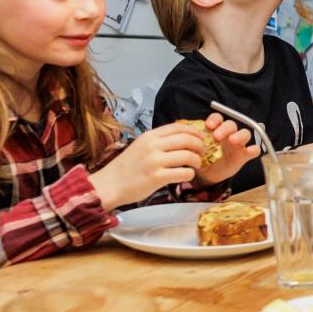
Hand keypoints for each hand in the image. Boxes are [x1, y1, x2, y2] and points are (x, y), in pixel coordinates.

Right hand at [92, 122, 211, 208]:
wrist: (110, 184)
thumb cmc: (126, 168)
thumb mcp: (140, 146)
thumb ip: (157, 141)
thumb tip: (179, 139)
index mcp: (150, 136)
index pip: (179, 127)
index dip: (194, 131)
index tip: (201, 137)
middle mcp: (153, 146)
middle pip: (187, 140)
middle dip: (200, 145)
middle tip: (202, 152)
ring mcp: (155, 161)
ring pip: (188, 156)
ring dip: (197, 161)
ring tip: (196, 165)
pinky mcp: (157, 177)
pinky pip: (183, 173)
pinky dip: (190, 174)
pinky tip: (187, 176)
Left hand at [189, 112, 258, 186]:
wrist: (208, 175)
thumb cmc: (203, 159)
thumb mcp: (196, 149)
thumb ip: (192, 143)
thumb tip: (183, 138)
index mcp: (216, 130)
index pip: (218, 118)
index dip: (215, 119)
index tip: (208, 126)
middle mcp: (228, 134)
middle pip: (231, 124)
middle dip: (225, 128)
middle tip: (217, 136)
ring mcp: (238, 144)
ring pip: (244, 133)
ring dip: (240, 135)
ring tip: (233, 140)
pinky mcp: (244, 155)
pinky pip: (254, 150)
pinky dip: (254, 149)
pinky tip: (250, 150)